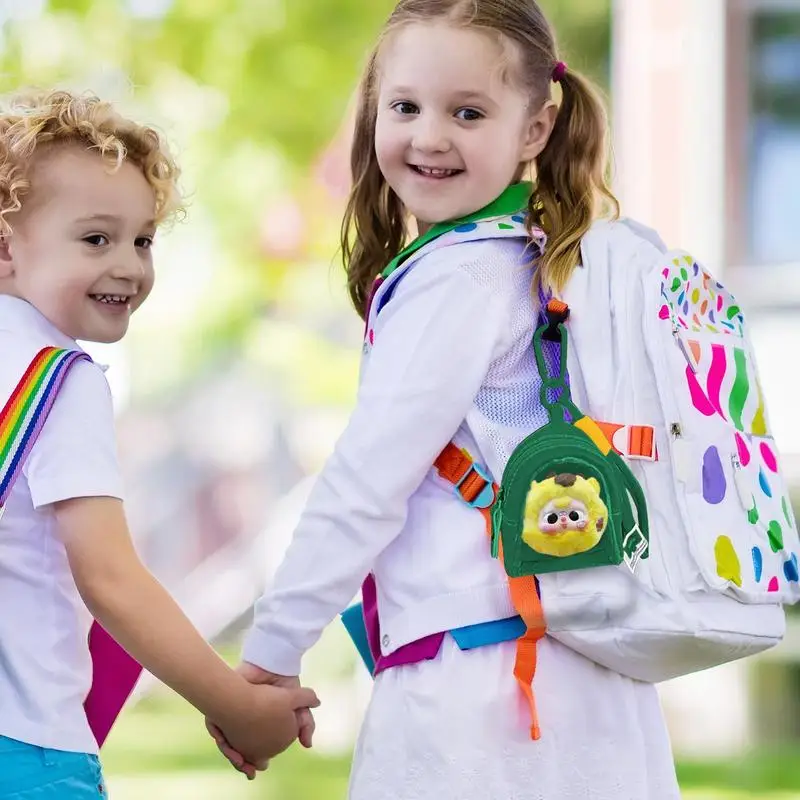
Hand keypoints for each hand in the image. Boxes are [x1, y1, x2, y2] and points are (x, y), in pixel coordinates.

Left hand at [206, 662, 318, 778]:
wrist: (273, 664)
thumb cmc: (285, 684)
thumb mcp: (298, 707)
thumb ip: (305, 724)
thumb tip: (308, 746)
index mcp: (259, 726)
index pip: (251, 751)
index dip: (252, 762)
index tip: (255, 770)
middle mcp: (242, 722)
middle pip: (234, 749)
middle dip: (239, 761)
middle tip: (247, 770)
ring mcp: (230, 714)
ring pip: (224, 740)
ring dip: (229, 752)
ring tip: (239, 760)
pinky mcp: (222, 703)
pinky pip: (215, 725)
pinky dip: (219, 735)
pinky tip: (226, 742)